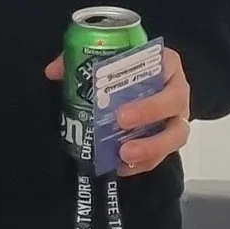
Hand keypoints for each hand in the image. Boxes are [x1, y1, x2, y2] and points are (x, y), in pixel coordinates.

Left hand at [43, 41, 192, 171]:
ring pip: (176, 135)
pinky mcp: (170, 140)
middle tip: (121, 122)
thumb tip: (52, 71)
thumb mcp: (105, 60)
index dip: (148, 75)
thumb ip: (80, 61)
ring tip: (125, 155)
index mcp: (166, 64)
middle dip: (150, 113)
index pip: (167, 66)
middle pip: (174, 103)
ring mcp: (176, 118)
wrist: (142, 86)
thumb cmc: (125, 71)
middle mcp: (177, 91)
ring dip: (151, 147)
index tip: (123, 103)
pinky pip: (163, 156)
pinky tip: (122, 168)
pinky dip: (144, 164)